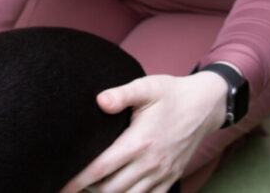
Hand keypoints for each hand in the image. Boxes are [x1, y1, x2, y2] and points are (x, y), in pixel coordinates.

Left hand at [60, 73, 227, 192]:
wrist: (207, 105)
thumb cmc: (173, 93)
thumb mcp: (147, 87)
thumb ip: (122, 94)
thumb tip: (100, 100)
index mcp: (139, 142)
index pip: (101, 168)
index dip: (78, 180)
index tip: (62, 186)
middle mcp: (151, 163)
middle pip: (111, 189)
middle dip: (89, 189)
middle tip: (72, 184)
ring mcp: (162, 173)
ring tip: (90, 188)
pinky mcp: (171, 177)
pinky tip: (118, 192)